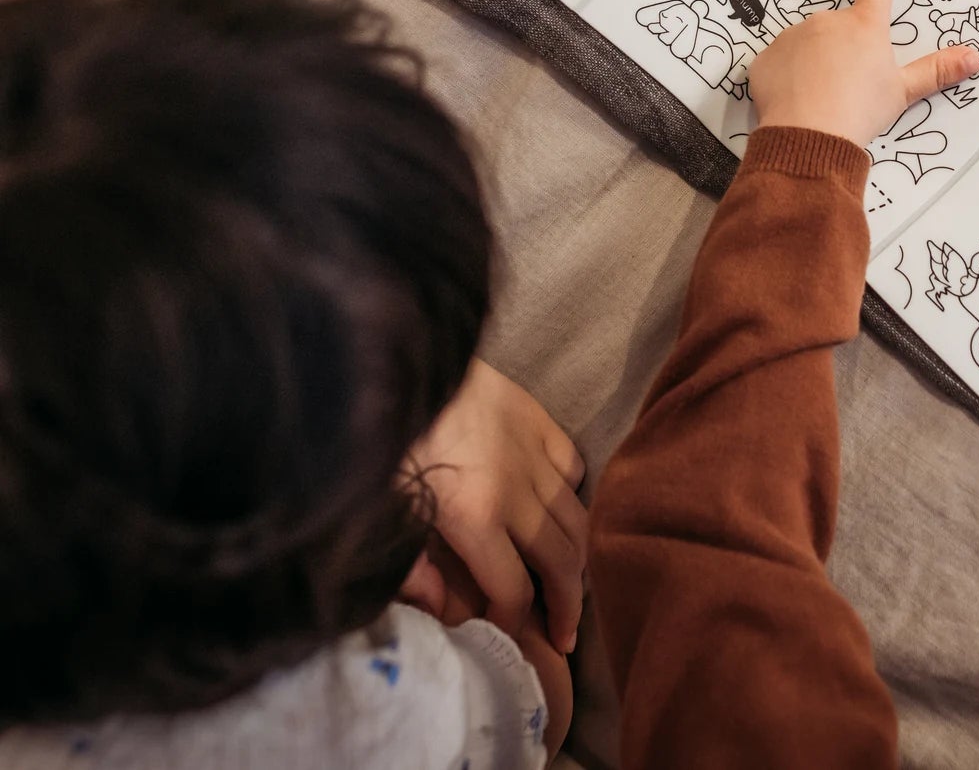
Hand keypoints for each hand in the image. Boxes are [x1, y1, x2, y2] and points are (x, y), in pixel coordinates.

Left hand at [400, 360, 587, 651]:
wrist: (403, 357)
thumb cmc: (385, 436)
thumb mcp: (382, 509)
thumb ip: (411, 568)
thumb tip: (445, 608)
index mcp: (475, 517)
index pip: (514, 590)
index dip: (516, 624)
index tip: (509, 638)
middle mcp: (516, 490)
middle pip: (561, 562)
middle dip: (567, 606)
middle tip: (566, 635)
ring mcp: (533, 452)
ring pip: (577, 519)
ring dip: (579, 558)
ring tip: (575, 583)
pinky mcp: (539, 420)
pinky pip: (572, 467)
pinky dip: (572, 495)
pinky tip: (561, 509)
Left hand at [749, 0, 978, 145]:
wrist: (809, 134)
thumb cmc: (860, 110)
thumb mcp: (902, 92)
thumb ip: (936, 71)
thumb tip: (975, 57)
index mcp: (865, 26)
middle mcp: (828, 21)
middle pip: (838, 32)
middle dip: (840, 55)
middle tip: (845, 89)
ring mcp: (794, 36)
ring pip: (806, 49)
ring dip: (812, 68)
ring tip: (820, 100)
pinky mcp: (766, 58)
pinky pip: (779, 67)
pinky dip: (786, 82)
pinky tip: (795, 103)